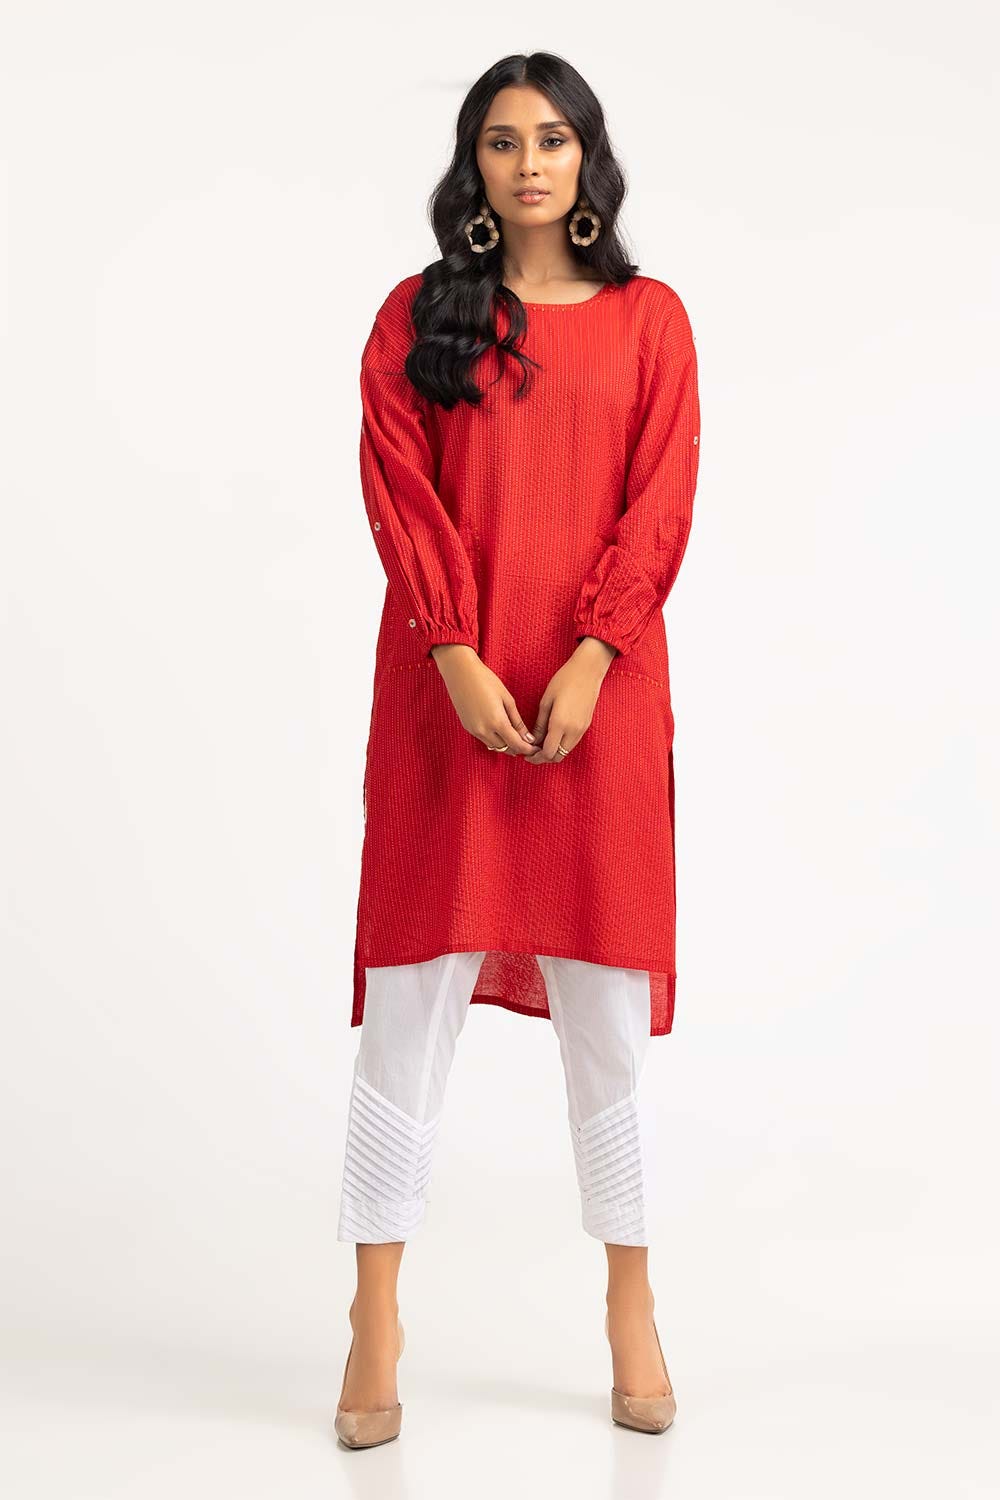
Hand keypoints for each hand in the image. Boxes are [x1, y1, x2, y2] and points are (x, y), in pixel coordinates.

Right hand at [430, 644, 536, 754]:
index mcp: (497, 721)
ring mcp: (474, 730)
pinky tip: (499, 731)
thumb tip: (528, 738)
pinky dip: (493, 739)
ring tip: (514, 737)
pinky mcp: (467, 727)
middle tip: (527, 743)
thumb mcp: (507, 699)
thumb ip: (517, 721)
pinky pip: (484, 739)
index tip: (535, 748)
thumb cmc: (486, 680)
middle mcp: (484, 730)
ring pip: (494, 746)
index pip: (516, 744)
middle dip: (517, 748)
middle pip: (505, 748)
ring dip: (505, 745)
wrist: (460, 673)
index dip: (527, 749)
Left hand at [524, 637, 616, 763]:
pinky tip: (553, 736)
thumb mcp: (546, 701)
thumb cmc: (564, 681)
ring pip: (566, 751)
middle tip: (532, 752)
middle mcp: (572, 731)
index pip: (548, 752)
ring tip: (541, 744)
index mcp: (559, 724)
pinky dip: (562, 745)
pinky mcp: (586, 725)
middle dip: (544, 758)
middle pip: (558, 757)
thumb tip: (533, 740)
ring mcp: (581, 729)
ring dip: (554, 752)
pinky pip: (572, 743)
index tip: (527, 755)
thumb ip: (540, 724)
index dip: (536, 758)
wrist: (588, 671)